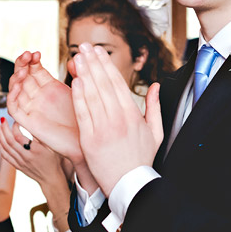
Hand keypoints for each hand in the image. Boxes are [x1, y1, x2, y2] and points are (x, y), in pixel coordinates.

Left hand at [0, 117, 64, 187]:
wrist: (50, 178)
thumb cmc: (53, 160)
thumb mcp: (52, 146)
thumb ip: (40, 136)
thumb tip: (31, 123)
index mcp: (36, 150)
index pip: (20, 137)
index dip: (15, 127)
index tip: (16, 120)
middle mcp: (26, 156)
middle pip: (10, 141)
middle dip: (4, 129)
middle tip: (2, 119)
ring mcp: (21, 162)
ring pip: (6, 148)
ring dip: (0, 136)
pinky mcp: (18, 166)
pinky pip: (5, 156)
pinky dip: (0, 147)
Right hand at [8, 51, 82, 163]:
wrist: (85, 140)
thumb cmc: (85, 116)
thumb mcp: (82, 91)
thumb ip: (78, 74)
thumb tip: (76, 56)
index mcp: (49, 86)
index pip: (34, 68)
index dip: (32, 59)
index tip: (37, 53)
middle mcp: (38, 95)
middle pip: (22, 76)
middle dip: (22, 64)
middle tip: (28, 55)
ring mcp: (31, 108)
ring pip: (15, 89)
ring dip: (16, 77)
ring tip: (24, 70)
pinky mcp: (28, 121)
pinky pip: (14, 108)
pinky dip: (12, 96)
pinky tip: (19, 86)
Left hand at [71, 43, 163, 195]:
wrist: (130, 185)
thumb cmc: (141, 159)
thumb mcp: (156, 132)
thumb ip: (154, 106)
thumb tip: (156, 85)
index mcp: (133, 115)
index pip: (117, 83)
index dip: (106, 65)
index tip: (99, 52)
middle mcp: (118, 118)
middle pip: (103, 84)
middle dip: (93, 63)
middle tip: (84, 46)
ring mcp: (103, 128)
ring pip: (92, 95)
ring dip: (84, 74)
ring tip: (77, 58)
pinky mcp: (89, 139)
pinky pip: (82, 114)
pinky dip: (78, 97)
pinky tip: (74, 82)